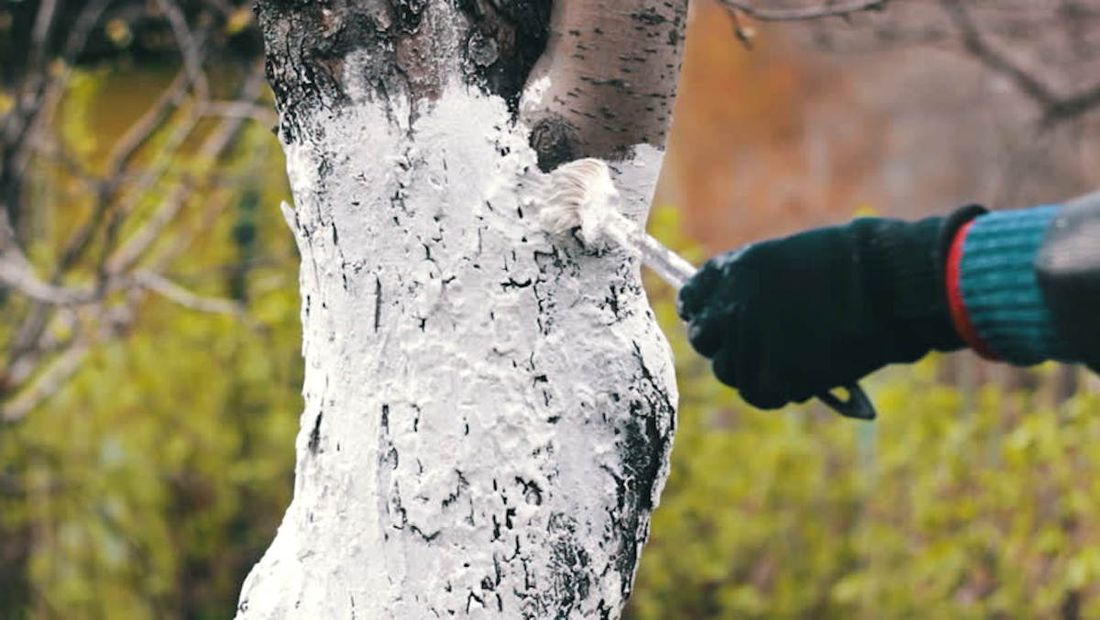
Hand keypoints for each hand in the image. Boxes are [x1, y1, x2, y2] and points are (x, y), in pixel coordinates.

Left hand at [676, 215, 970, 408]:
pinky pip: (758, 394)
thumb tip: (742, 308)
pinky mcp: (776, 376)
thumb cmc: (857, 264)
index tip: (709, 319)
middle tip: (750, 349)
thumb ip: (759, 284)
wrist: (888, 285)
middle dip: (723, 344)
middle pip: (705, 340)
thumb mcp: (794, 258)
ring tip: (783, 364)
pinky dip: (774, 392)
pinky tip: (796, 381)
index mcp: (737, 270)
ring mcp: (751, 343)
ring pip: (730, 371)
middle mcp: (733, 307)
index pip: (693, 297)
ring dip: (751, 370)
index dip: (701, 311)